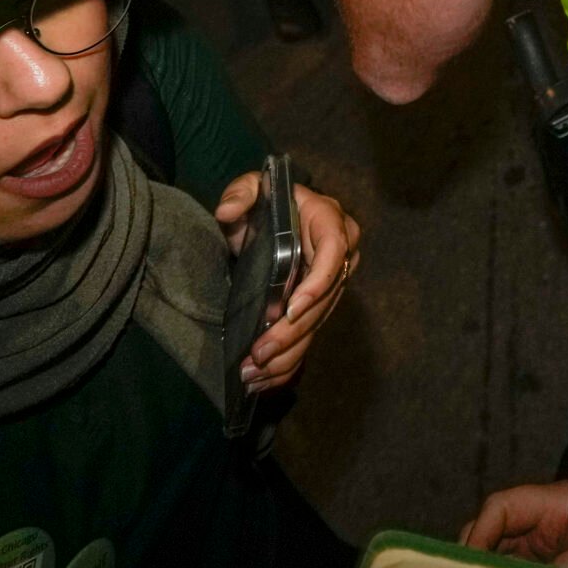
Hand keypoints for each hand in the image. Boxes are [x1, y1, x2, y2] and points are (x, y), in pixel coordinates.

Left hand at [216, 173, 360, 392]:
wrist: (274, 218)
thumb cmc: (266, 201)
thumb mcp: (251, 188)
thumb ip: (240, 194)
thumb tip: (226, 211)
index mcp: (329, 219)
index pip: (334, 251)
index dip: (317, 283)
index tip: (291, 310)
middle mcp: (341, 253)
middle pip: (324, 300)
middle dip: (293, 331)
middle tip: (260, 353)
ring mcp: (334, 283)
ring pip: (318, 324)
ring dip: (288, 353)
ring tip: (255, 372)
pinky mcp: (321, 306)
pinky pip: (310, 336)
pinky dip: (289, 361)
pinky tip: (265, 379)